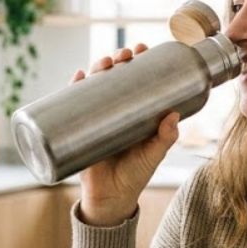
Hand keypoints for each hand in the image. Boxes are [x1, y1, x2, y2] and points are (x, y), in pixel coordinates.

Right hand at [70, 43, 179, 225]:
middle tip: (123, 55)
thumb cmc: (135, 175)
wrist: (109, 198)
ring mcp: (97, 116)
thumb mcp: (153, 155)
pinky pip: (73, 103)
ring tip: (103, 63)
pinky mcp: (79, 127)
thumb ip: (165, 138)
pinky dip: (73, 87)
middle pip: (115, 76)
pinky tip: (76, 76)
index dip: (140, 61)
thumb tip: (173, 115)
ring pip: (95, 84)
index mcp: (137, 112)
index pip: (138, 79)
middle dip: (118, 60)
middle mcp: (116, 110)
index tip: (143, 49)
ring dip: (97, 67)